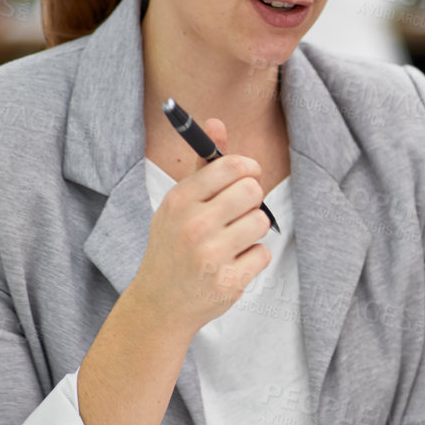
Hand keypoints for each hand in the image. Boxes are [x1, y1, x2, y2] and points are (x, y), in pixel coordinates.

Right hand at [130, 118, 271, 329]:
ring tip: (230, 242)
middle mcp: (193, 226)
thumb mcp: (179, 203)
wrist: (160, 302)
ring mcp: (211, 256)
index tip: (247, 177)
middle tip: (236, 214)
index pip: (232, 166)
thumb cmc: (173, 244)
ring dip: (252, 231)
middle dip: (251, 201)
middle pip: (253, 191)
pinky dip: (252, 259)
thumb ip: (203, 165)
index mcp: (179, 201)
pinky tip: (230, 264)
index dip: (248, 169)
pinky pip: (264, 254)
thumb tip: (217, 122)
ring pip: (262, 222)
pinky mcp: (228, 281)